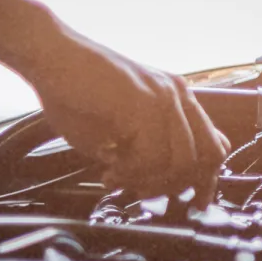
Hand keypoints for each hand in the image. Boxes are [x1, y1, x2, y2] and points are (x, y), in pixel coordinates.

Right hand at [20, 21, 229, 206]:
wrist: (48, 57)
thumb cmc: (72, 91)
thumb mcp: (113, 127)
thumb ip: (139, 149)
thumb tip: (152, 182)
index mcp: (175, 98)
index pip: (213, 145)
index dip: (206, 180)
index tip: (192, 203)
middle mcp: (177, 95)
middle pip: (207, 157)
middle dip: (175, 186)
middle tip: (143, 194)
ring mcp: (164, 98)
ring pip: (181, 162)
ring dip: (148, 181)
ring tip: (118, 179)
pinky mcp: (144, 104)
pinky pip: (152, 157)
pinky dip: (130, 173)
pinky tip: (109, 171)